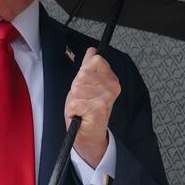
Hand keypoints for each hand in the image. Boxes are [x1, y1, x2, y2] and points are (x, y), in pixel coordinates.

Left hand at [64, 47, 121, 168]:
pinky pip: (74, 103)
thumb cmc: (86, 110)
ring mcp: (107, 98)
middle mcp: (113, 87)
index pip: (94, 61)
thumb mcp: (85, 84)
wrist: (88, 135)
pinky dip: (72, 111)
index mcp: (111, 78)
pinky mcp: (99, 109)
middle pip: (83, 74)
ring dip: (74, 100)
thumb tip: (92, 50)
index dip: (83, 74)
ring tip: (81, 108)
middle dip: (76, 88)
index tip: (86, 86)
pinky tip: (80, 116)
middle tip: (82, 100)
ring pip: (77, 88)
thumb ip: (88, 67)